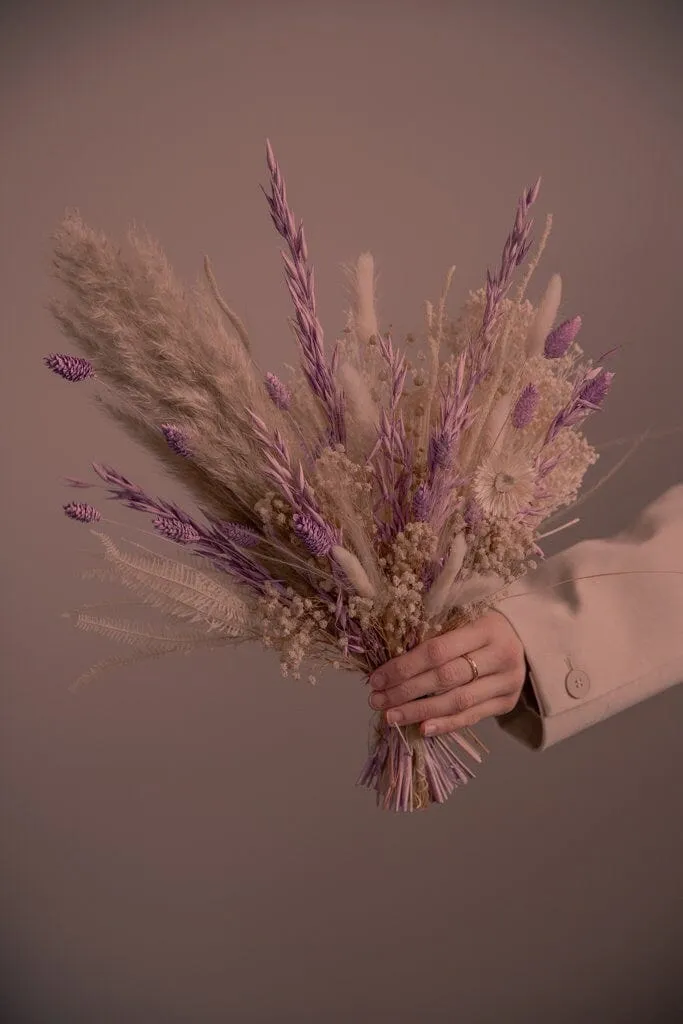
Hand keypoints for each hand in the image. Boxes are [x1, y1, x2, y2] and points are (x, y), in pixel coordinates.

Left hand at [367, 610, 527, 736]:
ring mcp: (507, 682)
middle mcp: (500, 656)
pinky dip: (445, 724)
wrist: (527, 639)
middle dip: (406, 691)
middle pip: (445, 678)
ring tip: (391, 717)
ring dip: (419, 712)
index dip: (404, 666)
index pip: (437, 651)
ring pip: (457, 702)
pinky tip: (421, 728)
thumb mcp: (465, 616)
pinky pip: (471, 717)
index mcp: (485, 628)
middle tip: (377, 700)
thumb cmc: (483, 624)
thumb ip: (436, 631)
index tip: (377, 678)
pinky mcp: (507, 703)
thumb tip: (389, 658)